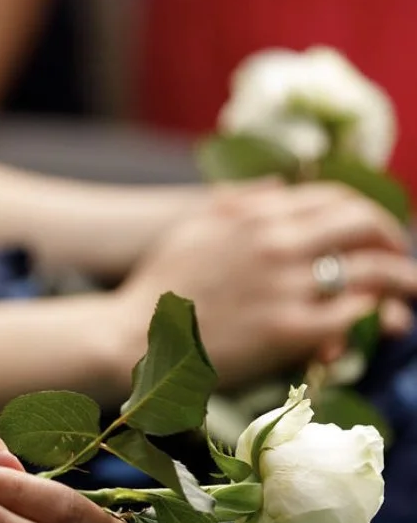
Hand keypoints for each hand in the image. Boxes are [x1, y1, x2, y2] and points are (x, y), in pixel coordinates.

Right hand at [116, 181, 416, 390]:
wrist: (132, 338)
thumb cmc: (159, 286)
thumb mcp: (193, 227)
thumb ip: (240, 201)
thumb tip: (281, 184)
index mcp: (257, 214)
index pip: (335, 198)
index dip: (366, 212)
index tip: (374, 232)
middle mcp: (277, 242)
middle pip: (364, 226)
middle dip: (392, 241)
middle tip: (399, 260)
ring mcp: (286, 286)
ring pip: (370, 273)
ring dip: (398, 282)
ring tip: (407, 297)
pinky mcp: (289, 331)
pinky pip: (353, 316)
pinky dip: (370, 317)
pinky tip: (372, 324)